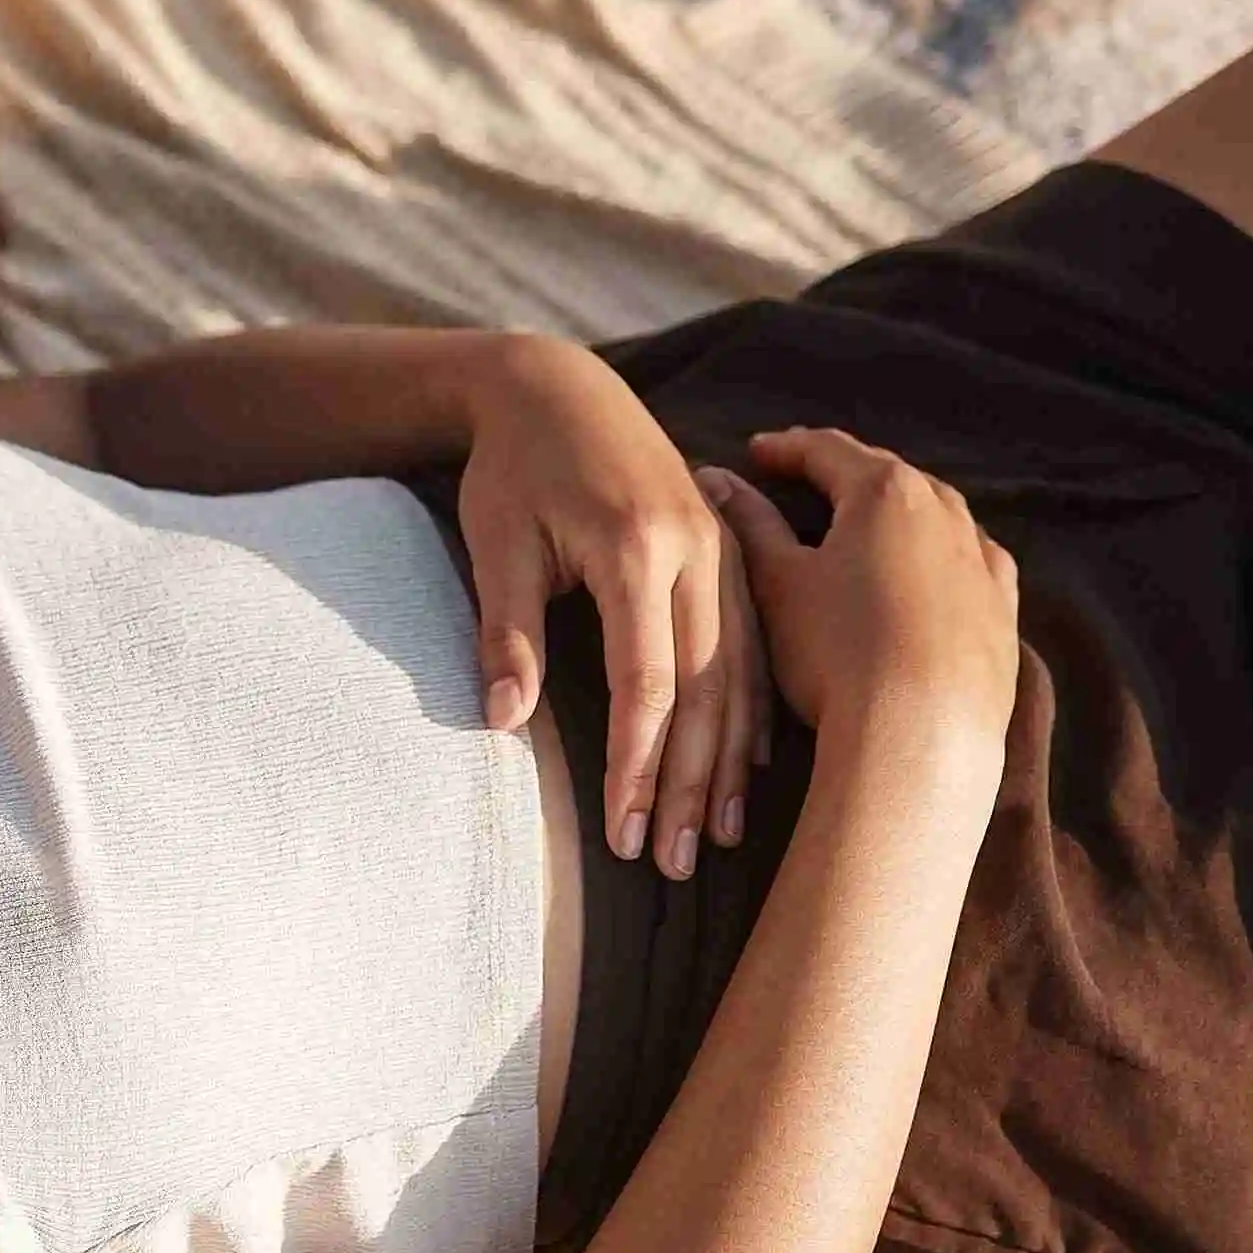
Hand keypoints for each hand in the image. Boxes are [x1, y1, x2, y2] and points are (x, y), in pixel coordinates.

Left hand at [455, 333, 769, 876]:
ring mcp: (721, 551)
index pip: (645, 682)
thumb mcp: (496, 543)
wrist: (556, 387)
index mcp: (637, 548)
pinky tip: (755, 768)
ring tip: (721, 837)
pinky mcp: (729, 552)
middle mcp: (696, 551)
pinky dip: (754, 710)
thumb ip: (506, 633)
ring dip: (732, 761)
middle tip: (678, 865)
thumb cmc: (512, 469)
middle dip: (692, 784)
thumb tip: (502, 724)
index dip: (638, 765)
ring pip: (741, 672)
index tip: (625, 833)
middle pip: (705, 689)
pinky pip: (754, 644)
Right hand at [699, 428, 1019, 770]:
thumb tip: (720, 481)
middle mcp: (945, 511)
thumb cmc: (838, 651)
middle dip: (843, 475)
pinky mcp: (1004, 609)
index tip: (757, 452)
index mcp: (885, 492)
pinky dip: (942, 556)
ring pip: (936, 516)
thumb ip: (751, 525)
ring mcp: (983, 560)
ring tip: (865, 524)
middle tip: (805, 479)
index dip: (785, 449)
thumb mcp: (778, 585)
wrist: (922, 733)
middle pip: (886, 476)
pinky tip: (932, 570)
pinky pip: (971, 564)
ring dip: (896, 513)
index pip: (826, 451)